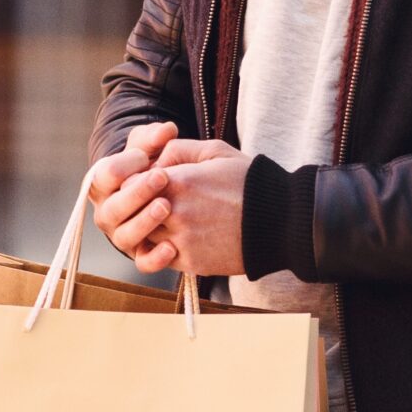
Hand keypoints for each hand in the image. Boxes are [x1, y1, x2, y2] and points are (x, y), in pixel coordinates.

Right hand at [90, 121, 177, 255]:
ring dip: (144, 223)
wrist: (164, 190)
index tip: (144, 157)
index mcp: (104, 184)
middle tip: (161, 177)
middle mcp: (108, 212)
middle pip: (112, 208)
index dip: (123, 166)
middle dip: (136, 193)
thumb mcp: (151, 146)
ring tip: (167, 206)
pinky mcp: (140, 253)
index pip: (104, 176)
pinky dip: (155, 258)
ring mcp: (122, 234)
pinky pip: (142, 262)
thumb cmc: (152, 163)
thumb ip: (155, 136)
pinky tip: (173, 247)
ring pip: (124, 237)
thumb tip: (168, 131)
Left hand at [143, 151, 250, 275]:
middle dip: (142, 207)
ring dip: (152, 229)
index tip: (152, 184)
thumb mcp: (217, 151)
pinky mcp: (190, 262)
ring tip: (173, 220)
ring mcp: (181, 239)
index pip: (131, 185)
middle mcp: (174, 211)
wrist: (280, 221)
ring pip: (145, 236)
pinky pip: (161, 257)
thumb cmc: (250, 182)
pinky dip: (165, 248)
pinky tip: (184, 236)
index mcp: (178, 181)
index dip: (138, 184)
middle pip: (135, 212)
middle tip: (159, 204)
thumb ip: (180, 149)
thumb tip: (156, 159)